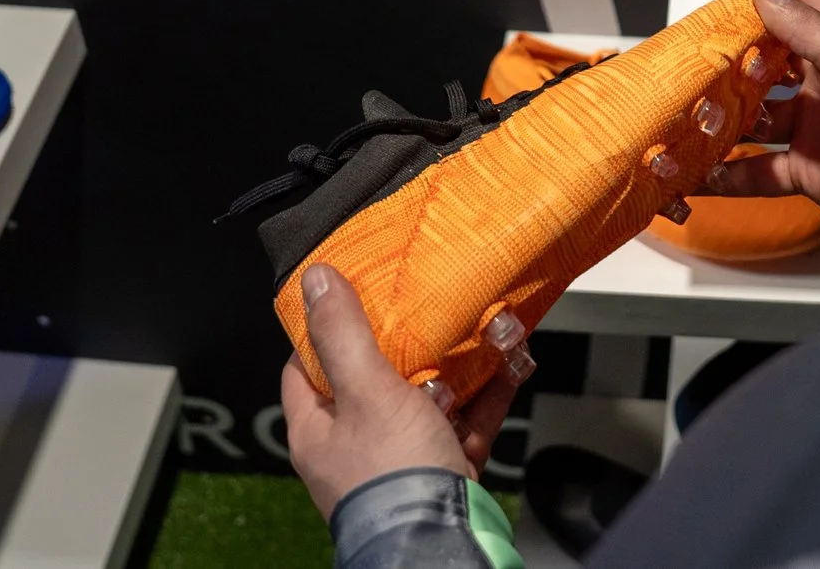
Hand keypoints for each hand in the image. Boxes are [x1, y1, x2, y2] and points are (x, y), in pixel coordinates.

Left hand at [280, 264, 521, 518]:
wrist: (443, 545)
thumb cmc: (393, 473)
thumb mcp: (366, 390)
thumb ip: (343, 334)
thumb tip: (312, 279)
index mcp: (319, 430)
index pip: (307, 368)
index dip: (325, 328)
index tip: (354, 294)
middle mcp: (356, 447)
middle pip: (376, 379)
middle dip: (409, 342)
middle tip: (431, 304)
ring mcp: (403, 461)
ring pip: (429, 399)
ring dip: (458, 364)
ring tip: (484, 326)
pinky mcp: (446, 472)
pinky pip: (467, 423)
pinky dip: (488, 395)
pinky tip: (512, 363)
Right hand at [702, 0, 819, 256]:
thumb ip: (811, 30)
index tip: (727, 0)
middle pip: (774, 53)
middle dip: (736, 56)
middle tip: (703, 63)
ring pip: (761, 113)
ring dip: (729, 116)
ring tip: (699, 120)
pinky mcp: (811, 170)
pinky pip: (762, 169)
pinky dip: (735, 172)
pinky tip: (709, 173)